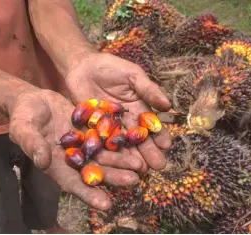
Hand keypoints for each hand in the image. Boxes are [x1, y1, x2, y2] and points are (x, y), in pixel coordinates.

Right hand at [8, 89, 140, 209]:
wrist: (33, 100)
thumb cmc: (22, 117)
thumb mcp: (23, 129)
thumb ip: (33, 144)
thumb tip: (43, 161)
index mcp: (56, 165)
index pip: (73, 184)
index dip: (89, 195)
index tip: (106, 205)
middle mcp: (73, 159)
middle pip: (96, 171)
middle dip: (114, 177)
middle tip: (134, 180)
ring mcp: (84, 144)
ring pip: (105, 155)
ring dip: (122, 161)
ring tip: (141, 165)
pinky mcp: (91, 129)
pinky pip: (107, 135)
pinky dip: (120, 140)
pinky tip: (135, 142)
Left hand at [65, 52, 172, 170]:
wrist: (82, 66)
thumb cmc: (111, 67)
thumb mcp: (133, 75)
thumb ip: (148, 89)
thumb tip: (168, 106)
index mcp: (138, 108)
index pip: (151, 125)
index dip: (159, 135)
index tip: (166, 145)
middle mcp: (126, 121)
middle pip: (138, 139)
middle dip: (149, 152)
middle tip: (158, 166)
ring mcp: (109, 127)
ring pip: (122, 145)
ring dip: (131, 157)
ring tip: (140, 170)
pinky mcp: (92, 129)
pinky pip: (101, 142)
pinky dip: (108, 153)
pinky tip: (115, 163)